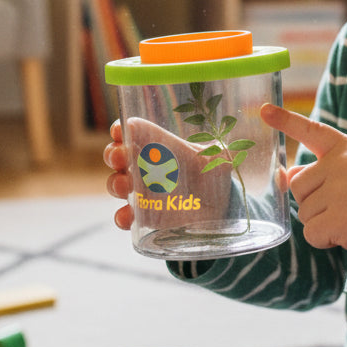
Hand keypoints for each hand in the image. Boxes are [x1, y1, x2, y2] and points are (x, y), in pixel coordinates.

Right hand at [104, 117, 234, 232]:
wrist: (219, 209)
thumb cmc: (213, 175)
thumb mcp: (218, 160)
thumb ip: (221, 153)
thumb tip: (233, 149)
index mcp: (158, 146)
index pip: (133, 133)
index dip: (122, 129)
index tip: (119, 130)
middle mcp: (145, 167)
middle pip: (117, 156)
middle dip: (113, 154)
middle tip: (120, 157)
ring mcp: (142, 192)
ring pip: (117, 184)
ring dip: (115, 184)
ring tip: (125, 187)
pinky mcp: (144, 217)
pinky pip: (125, 216)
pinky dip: (122, 217)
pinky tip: (128, 217)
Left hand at [260, 103, 346, 256]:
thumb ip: (324, 170)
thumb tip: (288, 174)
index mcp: (346, 149)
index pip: (311, 130)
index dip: (286, 120)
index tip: (263, 111)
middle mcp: (341, 164)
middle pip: (298, 186)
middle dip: (313, 201)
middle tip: (345, 206)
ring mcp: (340, 190)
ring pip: (304, 212)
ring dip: (321, 222)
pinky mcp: (339, 218)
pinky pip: (310, 233)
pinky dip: (324, 241)